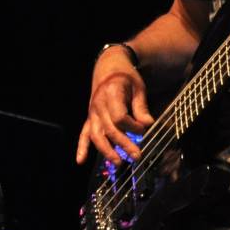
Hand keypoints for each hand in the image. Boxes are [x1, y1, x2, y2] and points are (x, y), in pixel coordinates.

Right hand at [76, 48, 154, 165]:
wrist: (108, 66)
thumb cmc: (125, 76)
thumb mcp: (138, 86)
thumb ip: (141, 106)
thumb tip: (148, 124)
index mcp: (111, 94)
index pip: (119, 117)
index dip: (132, 126)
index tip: (144, 129)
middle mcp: (99, 105)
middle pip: (109, 129)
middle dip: (123, 144)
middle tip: (137, 157)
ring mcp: (92, 112)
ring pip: (96, 135)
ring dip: (106, 151)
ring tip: (118, 163)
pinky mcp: (90, 117)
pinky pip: (84, 133)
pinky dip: (81, 147)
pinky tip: (81, 160)